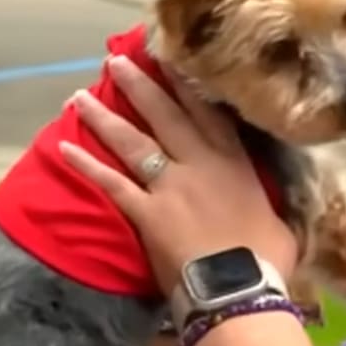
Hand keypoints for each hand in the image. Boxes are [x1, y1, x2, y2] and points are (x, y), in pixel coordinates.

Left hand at [59, 54, 297, 294]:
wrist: (240, 287)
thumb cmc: (268, 259)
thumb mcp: (279, 223)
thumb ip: (268, 206)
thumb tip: (274, 211)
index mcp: (236, 165)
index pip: (209, 115)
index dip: (189, 86)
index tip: (172, 58)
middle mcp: (201, 165)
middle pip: (165, 117)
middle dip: (140, 87)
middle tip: (116, 61)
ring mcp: (171, 187)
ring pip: (134, 143)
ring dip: (106, 118)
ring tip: (78, 96)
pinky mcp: (147, 212)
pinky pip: (112, 184)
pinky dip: (88, 166)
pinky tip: (66, 148)